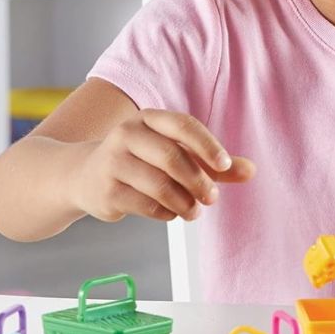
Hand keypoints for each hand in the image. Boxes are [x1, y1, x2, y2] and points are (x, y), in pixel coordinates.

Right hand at [79, 109, 254, 222]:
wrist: (83, 175)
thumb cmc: (140, 162)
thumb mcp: (174, 154)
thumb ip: (212, 163)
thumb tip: (251, 171)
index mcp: (148, 119)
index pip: (182, 125)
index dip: (207, 145)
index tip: (225, 166)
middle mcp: (126, 134)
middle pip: (171, 157)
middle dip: (198, 181)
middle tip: (213, 198)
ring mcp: (113, 162)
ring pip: (159, 185)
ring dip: (184, 203)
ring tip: (194, 211)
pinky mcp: (106, 191)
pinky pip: (145, 205)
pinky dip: (165, 213)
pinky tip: (170, 213)